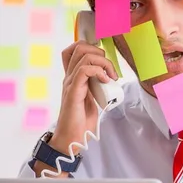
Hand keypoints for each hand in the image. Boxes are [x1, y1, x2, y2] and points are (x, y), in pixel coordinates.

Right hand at [50, 41, 117, 155]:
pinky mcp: (73, 91)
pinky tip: (106, 81)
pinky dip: (99, 72)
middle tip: (111, 71)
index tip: (106, 60)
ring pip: (84, 56)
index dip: (91, 47)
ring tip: (111, 77)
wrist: (74, 136)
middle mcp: (70, 76)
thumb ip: (99, 85)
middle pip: (80, 47)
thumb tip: (112, 78)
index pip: (75, 49)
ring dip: (104, 63)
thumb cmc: (83, 119)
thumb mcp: (94, 96)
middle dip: (101, 54)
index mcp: (74, 76)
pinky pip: (84, 71)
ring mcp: (70, 83)